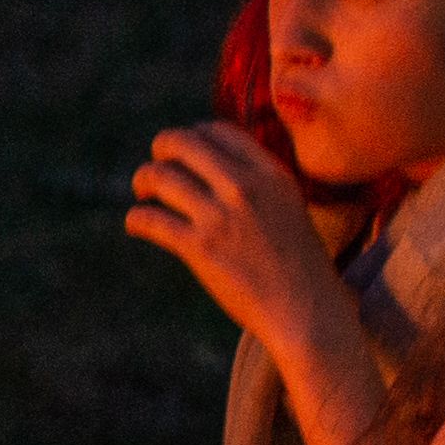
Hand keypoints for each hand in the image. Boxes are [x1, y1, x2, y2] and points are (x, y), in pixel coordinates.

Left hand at [127, 123, 356, 354]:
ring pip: (159, 176)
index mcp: (272, 175)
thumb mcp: (290, 209)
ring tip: (144, 194)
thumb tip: (215, 165)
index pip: (220, 131)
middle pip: (182, 142)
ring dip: (143, 181)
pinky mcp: (199, 248)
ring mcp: (221, 217)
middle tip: (156, 166)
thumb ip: (258, 185)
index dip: (195, 135)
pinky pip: (149, 219)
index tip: (186, 152)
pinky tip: (136, 225)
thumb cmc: (300, 267)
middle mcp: (245, 188)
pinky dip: (135, 219)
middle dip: (161, 148)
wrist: (308, 313)